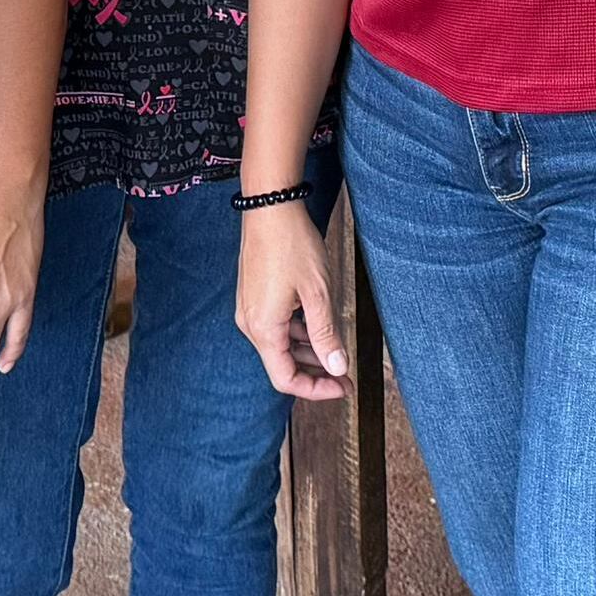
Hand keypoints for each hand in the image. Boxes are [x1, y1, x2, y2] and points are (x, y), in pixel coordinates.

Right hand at [235, 199, 349, 399]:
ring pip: (280, 345)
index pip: (285, 379)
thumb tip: (337, 368)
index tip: (342, 387)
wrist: (270, 206)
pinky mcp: (254, 295)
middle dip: (315, 372)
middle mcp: (250, 323)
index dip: (315, 389)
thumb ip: (326, 335)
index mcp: (263, 328)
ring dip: (307, 352)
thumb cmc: (293, 245)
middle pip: (281, 364)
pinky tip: (318, 326)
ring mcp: (250, 308)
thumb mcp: (319, 294)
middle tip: (345, 375)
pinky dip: (297, 332)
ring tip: (336, 351)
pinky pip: (275, 325)